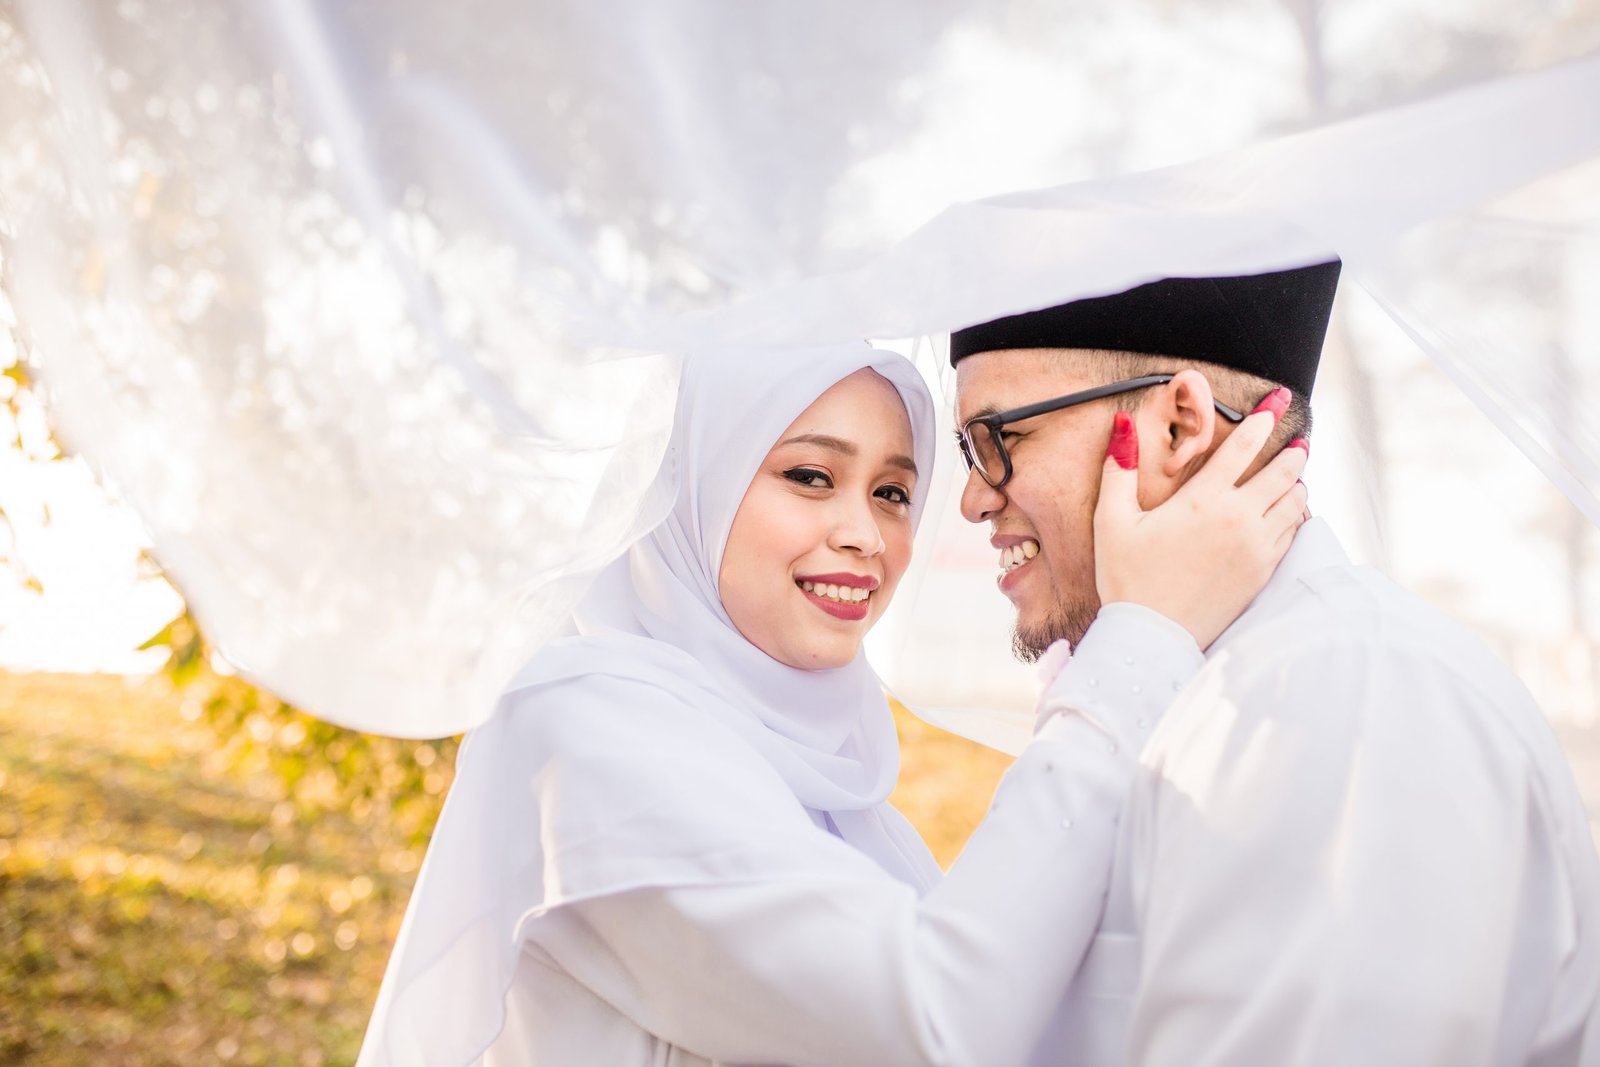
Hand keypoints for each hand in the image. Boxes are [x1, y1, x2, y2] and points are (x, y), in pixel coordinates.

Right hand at [1093, 401, 1308, 649]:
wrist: (1152, 637)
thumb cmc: (1127, 578)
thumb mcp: (1112, 521)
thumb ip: (1118, 469)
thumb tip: (1121, 424)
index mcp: (1203, 500)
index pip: (1244, 446)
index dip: (1264, 418)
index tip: (1277, 401)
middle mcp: (1238, 519)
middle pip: (1284, 471)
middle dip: (1292, 451)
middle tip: (1297, 442)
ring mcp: (1256, 547)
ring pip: (1296, 502)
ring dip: (1297, 484)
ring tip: (1294, 476)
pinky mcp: (1264, 572)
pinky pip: (1293, 533)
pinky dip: (1295, 516)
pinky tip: (1288, 512)